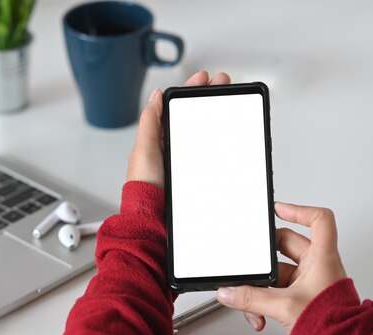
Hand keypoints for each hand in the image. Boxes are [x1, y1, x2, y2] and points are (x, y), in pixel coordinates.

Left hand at [127, 71, 230, 187]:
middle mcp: (170, 147)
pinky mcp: (194, 174)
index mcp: (157, 138)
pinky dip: (219, 143)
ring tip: (230, 103)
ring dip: (216, 118)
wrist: (153, 215)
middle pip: (192, 116)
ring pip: (202, 133)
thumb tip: (155, 95)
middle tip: (224, 84)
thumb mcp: (144, 148)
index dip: (190, 90)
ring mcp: (183, 160)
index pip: (176, 107)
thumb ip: (150, 121)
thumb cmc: (144, 185)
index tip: (205, 78)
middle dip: (208, 98)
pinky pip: (209, 153)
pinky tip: (229, 137)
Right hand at [216, 202, 346, 332]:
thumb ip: (251, 298)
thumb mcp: (283, 306)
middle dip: (264, 260)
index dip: (298, 210)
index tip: (277, 209)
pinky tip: (258, 313)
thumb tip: (229, 292)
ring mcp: (309, 282)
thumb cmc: (330, 323)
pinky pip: (276, 292)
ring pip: (277, 273)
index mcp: (321, 258)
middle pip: (286, 247)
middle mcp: (317, 267)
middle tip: (250, 263)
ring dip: (261, 287)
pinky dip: (264, 301)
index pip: (318, 221)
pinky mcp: (301, 297)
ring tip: (251, 299)